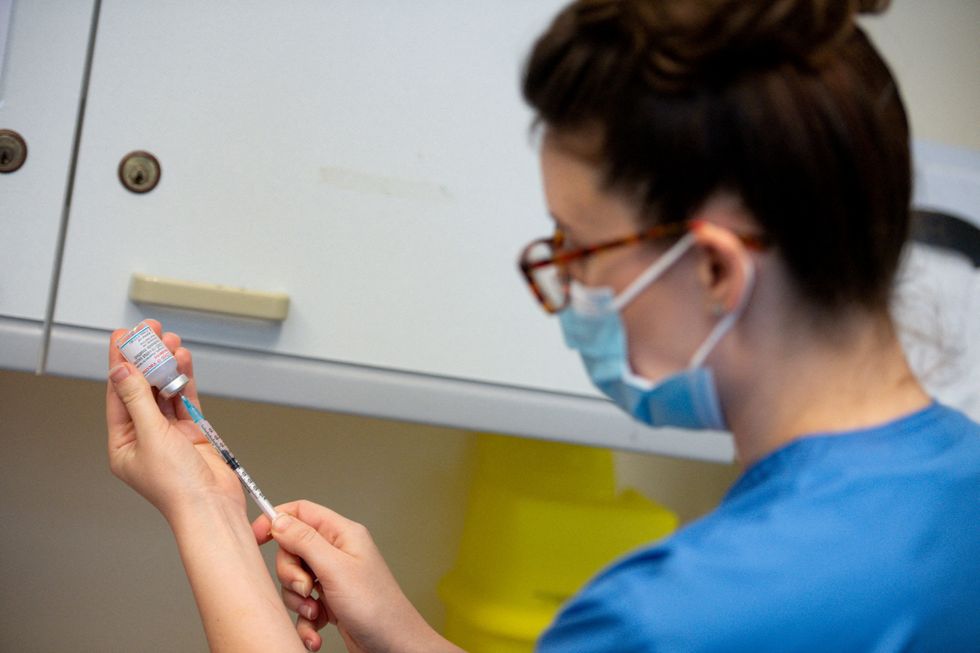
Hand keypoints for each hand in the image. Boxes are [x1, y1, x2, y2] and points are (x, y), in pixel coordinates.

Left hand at [107, 320, 243, 522]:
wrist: (212, 505)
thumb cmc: (177, 487)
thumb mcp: (151, 437)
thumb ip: (137, 400)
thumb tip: (121, 372)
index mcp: (123, 443)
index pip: (117, 393)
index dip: (121, 363)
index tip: (123, 337)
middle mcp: (145, 436)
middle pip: (141, 387)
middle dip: (146, 358)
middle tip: (149, 332)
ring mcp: (170, 433)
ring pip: (164, 390)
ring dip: (167, 365)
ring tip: (169, 341)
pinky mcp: (192, 432)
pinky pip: (185, 398)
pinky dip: (184, 379)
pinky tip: (183, 361)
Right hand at [253, 501, 462, 652]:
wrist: (393, 646)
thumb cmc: (376, 607)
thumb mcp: (335, 569)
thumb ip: (305, 541)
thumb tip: (278, 519)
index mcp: (342, 534)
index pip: (301, 512)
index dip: (276, 520)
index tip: (256, 538)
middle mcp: (337, 552)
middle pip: (292, 549)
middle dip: (291, 574)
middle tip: (307, 588)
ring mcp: (332, 578)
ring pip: (295, 580)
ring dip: (299, 602)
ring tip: (317, 613)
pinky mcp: (329, 602)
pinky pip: (303, 605)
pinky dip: (305, 621)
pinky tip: (317, 631)